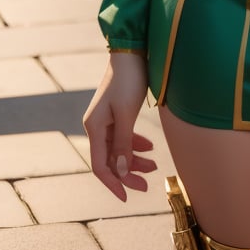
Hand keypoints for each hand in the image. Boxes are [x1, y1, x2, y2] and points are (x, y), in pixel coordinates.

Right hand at [83, 52, 157, 199]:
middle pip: (110, 159)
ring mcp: (106, 119)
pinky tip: (149, 146)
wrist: (131, 51)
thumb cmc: (129, 80)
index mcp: (95, 127)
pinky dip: (135, 144)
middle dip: (128, 173)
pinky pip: (123, 135)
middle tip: (148, 184)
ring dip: (134, 159)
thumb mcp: (127, 114)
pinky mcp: (117, 112)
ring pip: (118, 148)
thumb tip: (119, 171)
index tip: (128, 197)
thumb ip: (123, 143)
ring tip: (154, 165)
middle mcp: (97, 125)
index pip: (100, 166)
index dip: (113, 184)